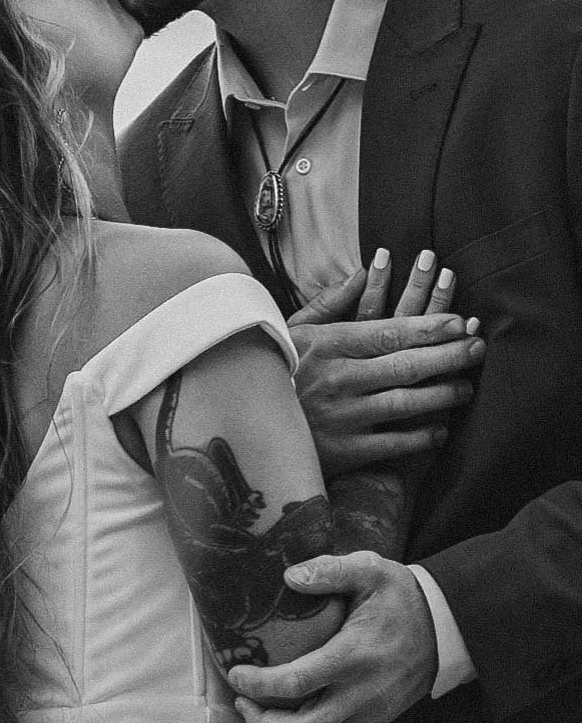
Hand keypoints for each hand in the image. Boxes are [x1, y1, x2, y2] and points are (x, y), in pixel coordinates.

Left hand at [228, 552, 437, 722]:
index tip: (235, 673)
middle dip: (263, 722)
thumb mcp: (371, 570)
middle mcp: (362, 692)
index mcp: (354, 656)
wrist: (448, 626)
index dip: (258, 684)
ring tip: (261, 712)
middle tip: (241, 701)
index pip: (294, 683)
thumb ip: (329, 571)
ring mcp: (372, 711)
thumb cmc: (404, 597)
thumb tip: (289, 576)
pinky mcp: (378, 719)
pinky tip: (294, 712)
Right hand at [287, 251, 483, 475]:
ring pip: (405, 403)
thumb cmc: (273, 373)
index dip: (430, 327)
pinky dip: (420, 437)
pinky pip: (392, 444)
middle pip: (406, 365)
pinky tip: (440, 430)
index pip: (389, 332)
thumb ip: (330, 302)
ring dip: (442, 395)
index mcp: (328, 346)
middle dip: (449, 356)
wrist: (244, 425)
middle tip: (478, 349)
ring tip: (466, 388)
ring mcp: (342, 417)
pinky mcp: (343, 450)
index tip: (461, 322)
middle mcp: (339, 379)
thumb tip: (363, 272)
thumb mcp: (291, 331)